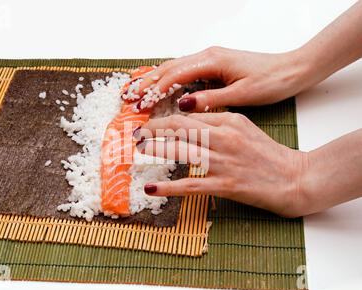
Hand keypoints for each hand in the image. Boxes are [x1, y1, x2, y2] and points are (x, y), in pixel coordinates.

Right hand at [135, 46, 310, 111]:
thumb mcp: (241, 94)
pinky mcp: (213, 64)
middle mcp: (207, 56)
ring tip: (136, 92)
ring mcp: (209, 58)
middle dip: (146, 83)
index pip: (174, 75)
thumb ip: (210, 98)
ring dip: (154, 79)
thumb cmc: (270, 82)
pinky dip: (167, 78)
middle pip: (168, 67)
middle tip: (128, 97)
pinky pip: (183, 70)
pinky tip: (160, 86)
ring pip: (174, 67)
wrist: (290, 70)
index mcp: (212, 61)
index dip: (154, 90)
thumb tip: (182, 104)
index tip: (138, 104)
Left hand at [137, 112, 307, 217]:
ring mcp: (224, 162)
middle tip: (136, 132)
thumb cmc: (269, 154)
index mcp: (229, 121)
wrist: (295, 178)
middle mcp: (224, 138)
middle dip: (154, 128)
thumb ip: (219, 120)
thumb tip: (191, 117)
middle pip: (181, 128)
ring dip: (156, 149)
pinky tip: (152, 188)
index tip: (150, 122)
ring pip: (182, 151)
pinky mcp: (226, 184)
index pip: (190, 116)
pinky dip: (169, 187)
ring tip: (138, 149)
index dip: (165, 118)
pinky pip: (191, 185)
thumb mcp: (245, 128)